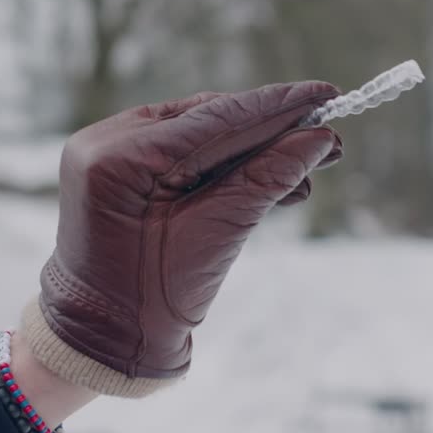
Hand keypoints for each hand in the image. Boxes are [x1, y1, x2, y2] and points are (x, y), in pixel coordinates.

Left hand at [20, 82, 342, 396]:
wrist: (104, 339)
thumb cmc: (152, 300)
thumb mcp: (217, 234)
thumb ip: (267, 178)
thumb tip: (320, 139)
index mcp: (118, 157)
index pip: (214, 118)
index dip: (277, 106)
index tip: (327, 93)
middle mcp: (106, 141)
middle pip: (208, 120)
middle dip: (271, 130)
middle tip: (328, 134)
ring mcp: (110, 152)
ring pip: (200, 134)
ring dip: (255, 149)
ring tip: (309, 164)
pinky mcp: (120, 168)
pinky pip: (184, 152)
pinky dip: (228, 164)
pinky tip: (272, 173)